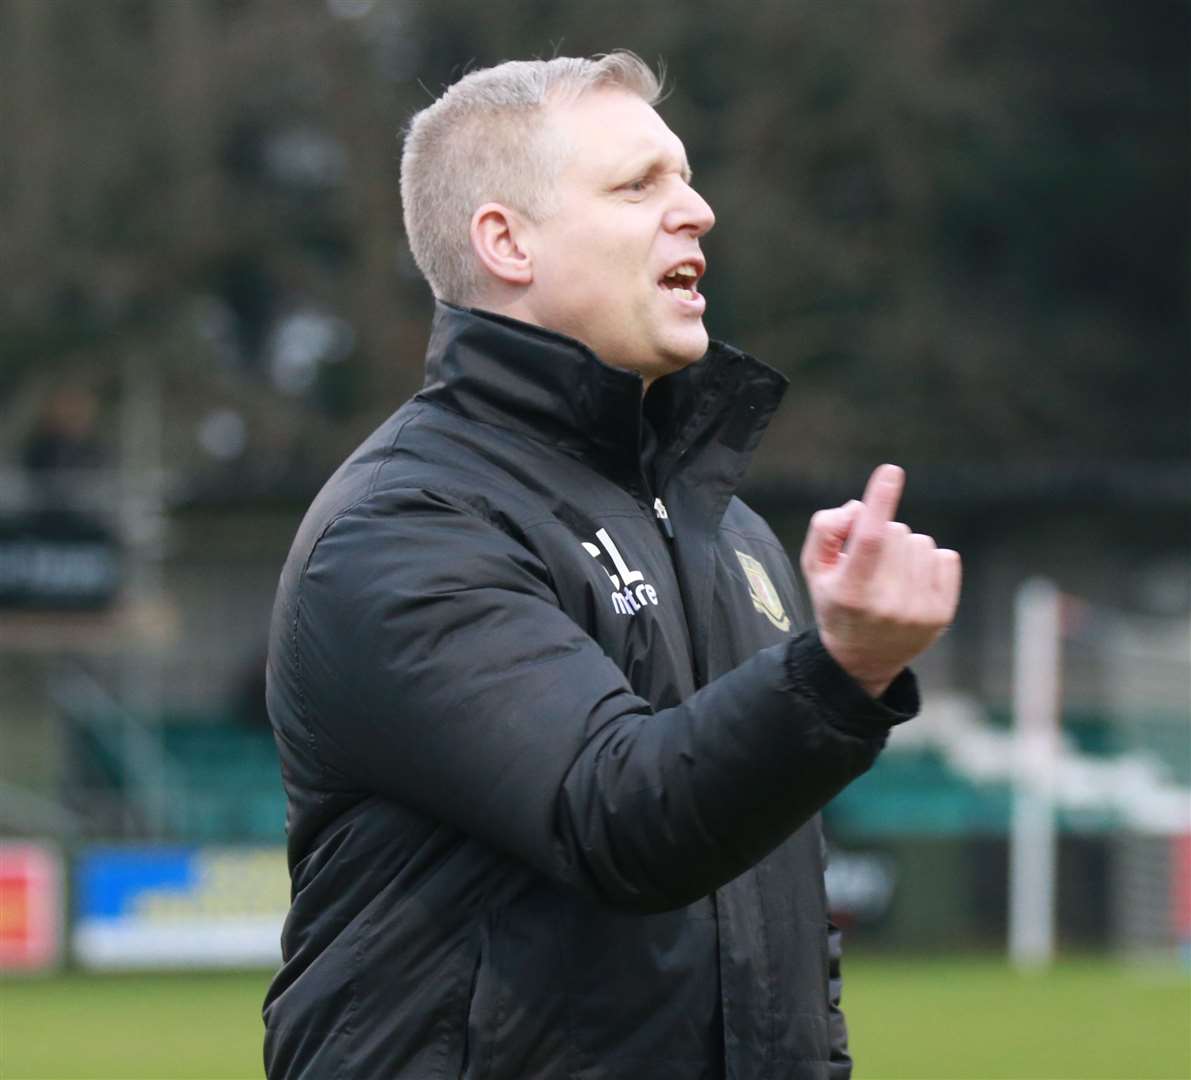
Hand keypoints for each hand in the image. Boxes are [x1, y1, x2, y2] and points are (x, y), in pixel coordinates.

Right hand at [799, 464, 960, 698]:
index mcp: (850, 592)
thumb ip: (825, 529)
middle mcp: (886, 604)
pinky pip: (946, 557)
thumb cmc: (836, 601)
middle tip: (869, 563)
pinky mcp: (943, 614)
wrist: (863, 658)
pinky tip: (911, 582)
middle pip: (895, 532)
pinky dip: (929, 561)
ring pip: (921, 542)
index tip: (890, 471)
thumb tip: (860, 507)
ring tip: (889, 575)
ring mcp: (918, 611)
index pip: (869, 539)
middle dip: (882, 534)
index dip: (880, 502)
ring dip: (904, 549)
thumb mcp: (814, 568)